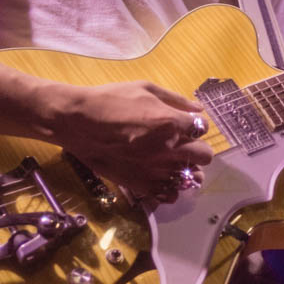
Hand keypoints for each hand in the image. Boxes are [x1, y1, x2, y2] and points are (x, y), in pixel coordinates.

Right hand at [51, 81, 212, 199]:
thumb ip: (175, 99)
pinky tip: (162, 176)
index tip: (185, 123)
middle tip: (184, 142)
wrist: (79, 123)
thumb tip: (198, 108)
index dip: (195, 124)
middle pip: (205, 156)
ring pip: (191, 177)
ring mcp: (156, 170)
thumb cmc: (111, 100)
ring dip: (187, 168)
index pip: (202, 128)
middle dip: (198, 147)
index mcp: (171, 122)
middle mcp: (169, 149)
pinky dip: (171, 187)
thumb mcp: (145, 88)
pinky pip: (170, 194)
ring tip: (174, 161)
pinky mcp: (142, 185)